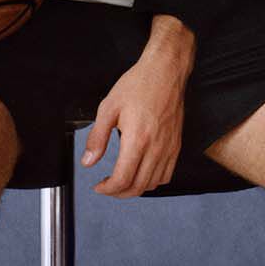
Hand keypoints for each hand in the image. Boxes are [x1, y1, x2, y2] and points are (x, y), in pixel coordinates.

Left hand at [79, 51, 187, 196]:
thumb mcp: (108, 108)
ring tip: (122, 181)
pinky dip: (153, 181)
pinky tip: (142, 173)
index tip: (98, 186)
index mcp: (138, 139)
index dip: (107, 189)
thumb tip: (88, 161)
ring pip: (153, 184)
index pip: (123, 179)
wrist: (166, 72)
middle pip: (138, 187)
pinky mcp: (176, 145)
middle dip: (119, 193)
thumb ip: (97, 138)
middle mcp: (156, 147)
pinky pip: (167, 174)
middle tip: (107, 187)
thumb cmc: (138, 85)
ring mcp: (169, 148)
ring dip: (135, 188)